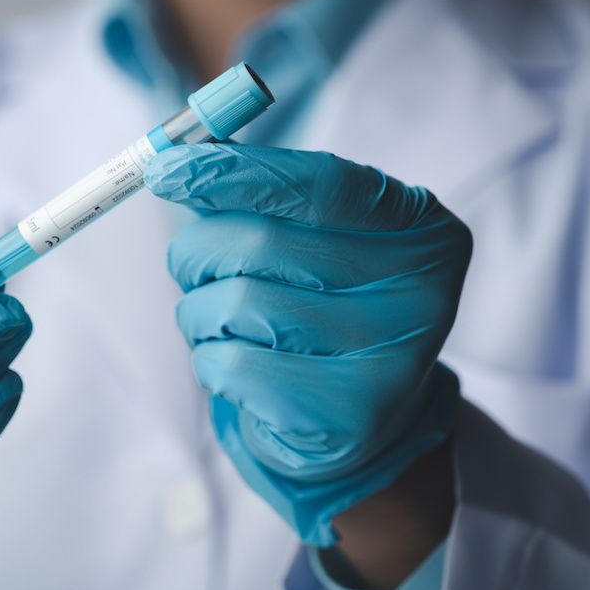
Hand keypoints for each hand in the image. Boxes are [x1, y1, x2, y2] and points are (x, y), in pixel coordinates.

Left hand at [147, 144, 471, 545]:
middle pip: (260, 244)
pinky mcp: (344, 417)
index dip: (233, 172)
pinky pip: (228, 364)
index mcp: (423, 231)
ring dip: (200, 312)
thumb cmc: (322, 311)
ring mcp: (390, 361)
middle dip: (198, 253)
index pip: (317, 182)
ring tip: (228, 327)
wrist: (357, 425)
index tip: (166, 170)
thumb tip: (176, 163)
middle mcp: (421, 293)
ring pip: (233, 304)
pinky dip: (210, 360)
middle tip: (193, 267)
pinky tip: (243, 369)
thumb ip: (258, 193)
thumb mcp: (313, 240)